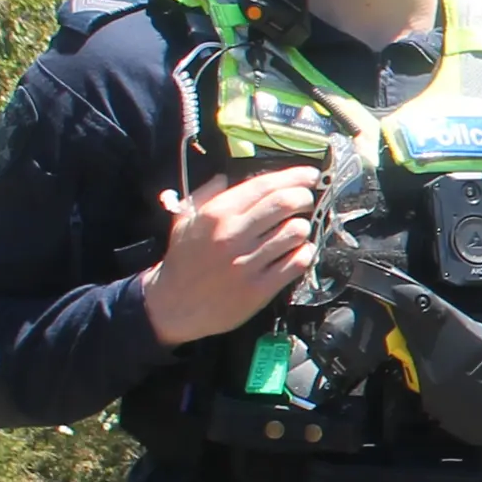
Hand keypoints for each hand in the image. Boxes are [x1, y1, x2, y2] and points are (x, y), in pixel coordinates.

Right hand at [137, 167, 322, 345]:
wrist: (172, 306)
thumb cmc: (183, 260)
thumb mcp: (185, 221)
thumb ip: (206, 195)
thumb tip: (226, 175)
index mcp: (216, 215)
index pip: (263, 186)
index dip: (293, 176)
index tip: (309, 175)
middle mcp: (232, 235)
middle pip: (285, 203)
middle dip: (304, 198)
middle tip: (306, 201)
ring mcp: (247, 263)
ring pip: (296, 232)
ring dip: (304, 227)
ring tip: (297, 230)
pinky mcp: (259, 289)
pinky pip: (297, 262)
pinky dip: (305, 253)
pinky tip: (298, 252)